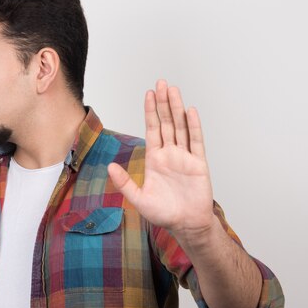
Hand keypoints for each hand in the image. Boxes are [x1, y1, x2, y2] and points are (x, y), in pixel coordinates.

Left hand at [108, 80, 214, 237]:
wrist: (186, 224)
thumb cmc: (163, 213)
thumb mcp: (138, 199)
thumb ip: (124, 183)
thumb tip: (109, 167)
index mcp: (154, 159)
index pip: (152, 129)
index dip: (150, 111)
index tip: (149, 94)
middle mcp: (170, 154)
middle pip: (166, 122)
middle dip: (163, 103)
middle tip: (161, 82)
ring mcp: (185, 157)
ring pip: (181, 127)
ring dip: (177, 108)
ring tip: (174, 90)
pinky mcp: (198, 164)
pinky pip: (196, 141)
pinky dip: (194, 126)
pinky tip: (190, 112)